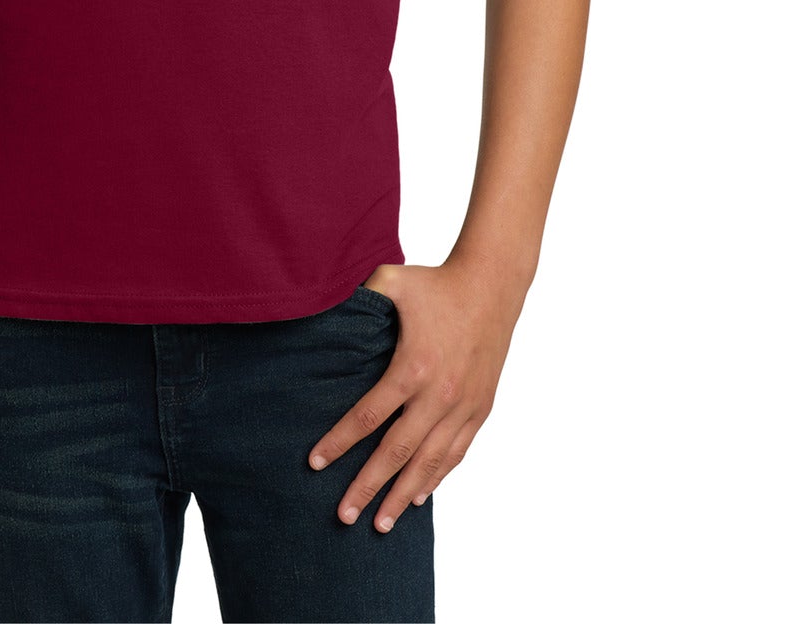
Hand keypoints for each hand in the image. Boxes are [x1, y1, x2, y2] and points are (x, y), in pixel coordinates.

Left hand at [307, 257, 525, 531]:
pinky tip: (418, 497)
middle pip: (396, 453)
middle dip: (367, 487)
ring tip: (380, 524)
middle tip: (344, 516)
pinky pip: (455, 454)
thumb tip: (320, 302)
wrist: (492, 286)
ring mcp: (462, 407)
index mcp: (411, 367)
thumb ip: (358, 297)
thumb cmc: (436, 283)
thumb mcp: (392, 281)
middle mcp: (438, 395)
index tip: (315, 463)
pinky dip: (436, 479)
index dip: (339, 442)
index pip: (368, 416)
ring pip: (429, 463)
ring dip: (402, 495)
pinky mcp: (480, 410)